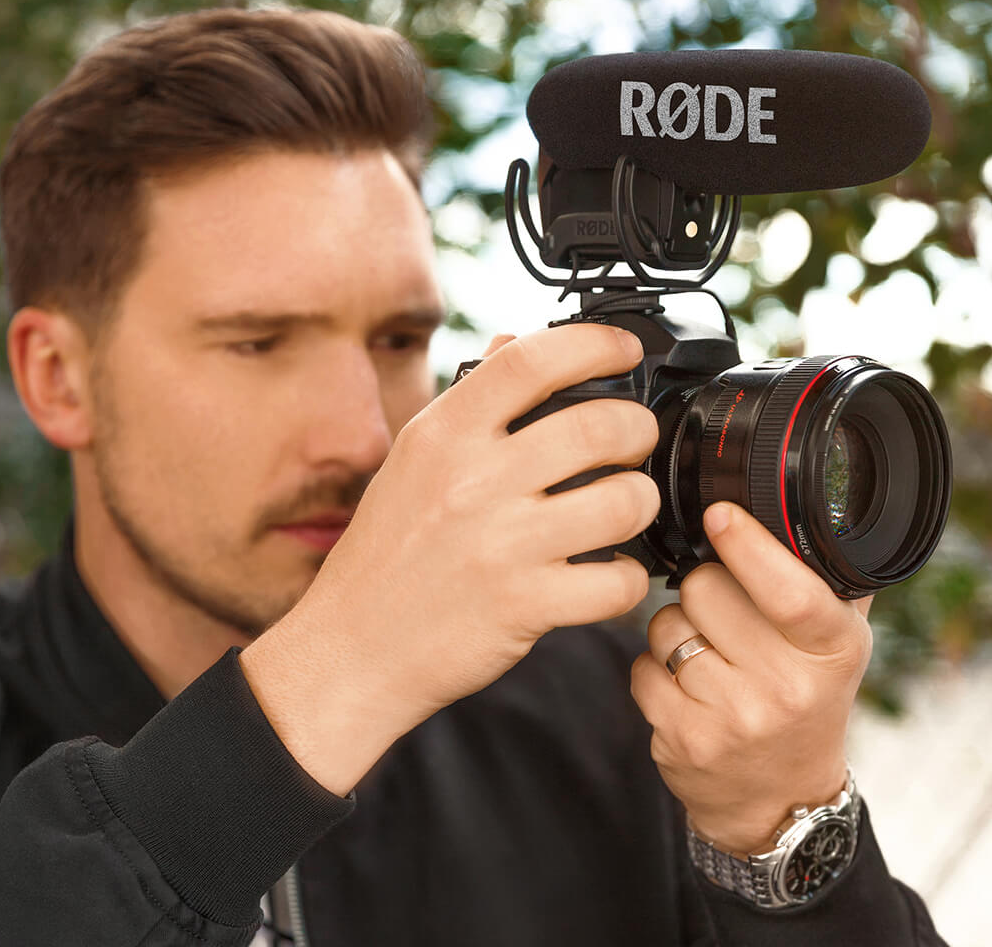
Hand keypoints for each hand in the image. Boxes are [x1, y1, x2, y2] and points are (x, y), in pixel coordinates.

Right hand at [241, 322, 660, 794]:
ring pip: (623, 501)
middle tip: (634, 443)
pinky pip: (616, 582)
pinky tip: (608, 573)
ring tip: (625, 508)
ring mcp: (501, 544)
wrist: (350, 648)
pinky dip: (628, 578)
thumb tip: (513, 344)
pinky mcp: (523, 606)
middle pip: (599, 426)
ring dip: (641, 501)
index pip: (531, 359)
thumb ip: (468, 403)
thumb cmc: (385, 554)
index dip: (595, 343)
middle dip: (637, 430)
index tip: (623, 350)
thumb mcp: (412, 461)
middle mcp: (473, 480)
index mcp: (444, 433)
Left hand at [630, 501, 872, 855]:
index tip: (719, 515)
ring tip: (708, 654)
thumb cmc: (806, 698)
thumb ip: (825, 577)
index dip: (748, 546)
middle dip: (703, 586)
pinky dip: (654, 668)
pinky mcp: (684, 741)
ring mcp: (733, 719)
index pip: (789, 590)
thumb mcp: (837, 642)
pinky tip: (686, 688)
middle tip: (725, 615)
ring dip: (675, 628)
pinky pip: (641, 667)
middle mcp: (786, 688)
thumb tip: (801, 505)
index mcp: (831, 650)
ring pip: (665, 624)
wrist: (779, 799)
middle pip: (705, 589)